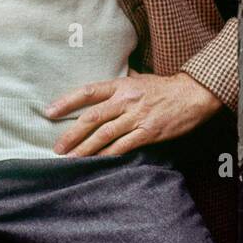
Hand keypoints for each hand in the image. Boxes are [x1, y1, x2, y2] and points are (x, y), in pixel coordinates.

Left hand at [44, 70, 222, 156]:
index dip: (67, 102)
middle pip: (92, 117)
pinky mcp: (148, 132)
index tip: (50, 112)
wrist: (192, 95)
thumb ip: (122, 82)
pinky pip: (124, 146)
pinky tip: (97, 163)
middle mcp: (126, 100)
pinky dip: (108, 155)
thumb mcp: (140, 79)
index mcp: (121, 85)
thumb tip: (109, 82)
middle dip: (72, 134)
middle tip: (57, 148)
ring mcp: (137, 117)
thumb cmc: (165, 87)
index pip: (88, 91)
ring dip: (85, 149)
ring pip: (105, 134)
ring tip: (71, 159)